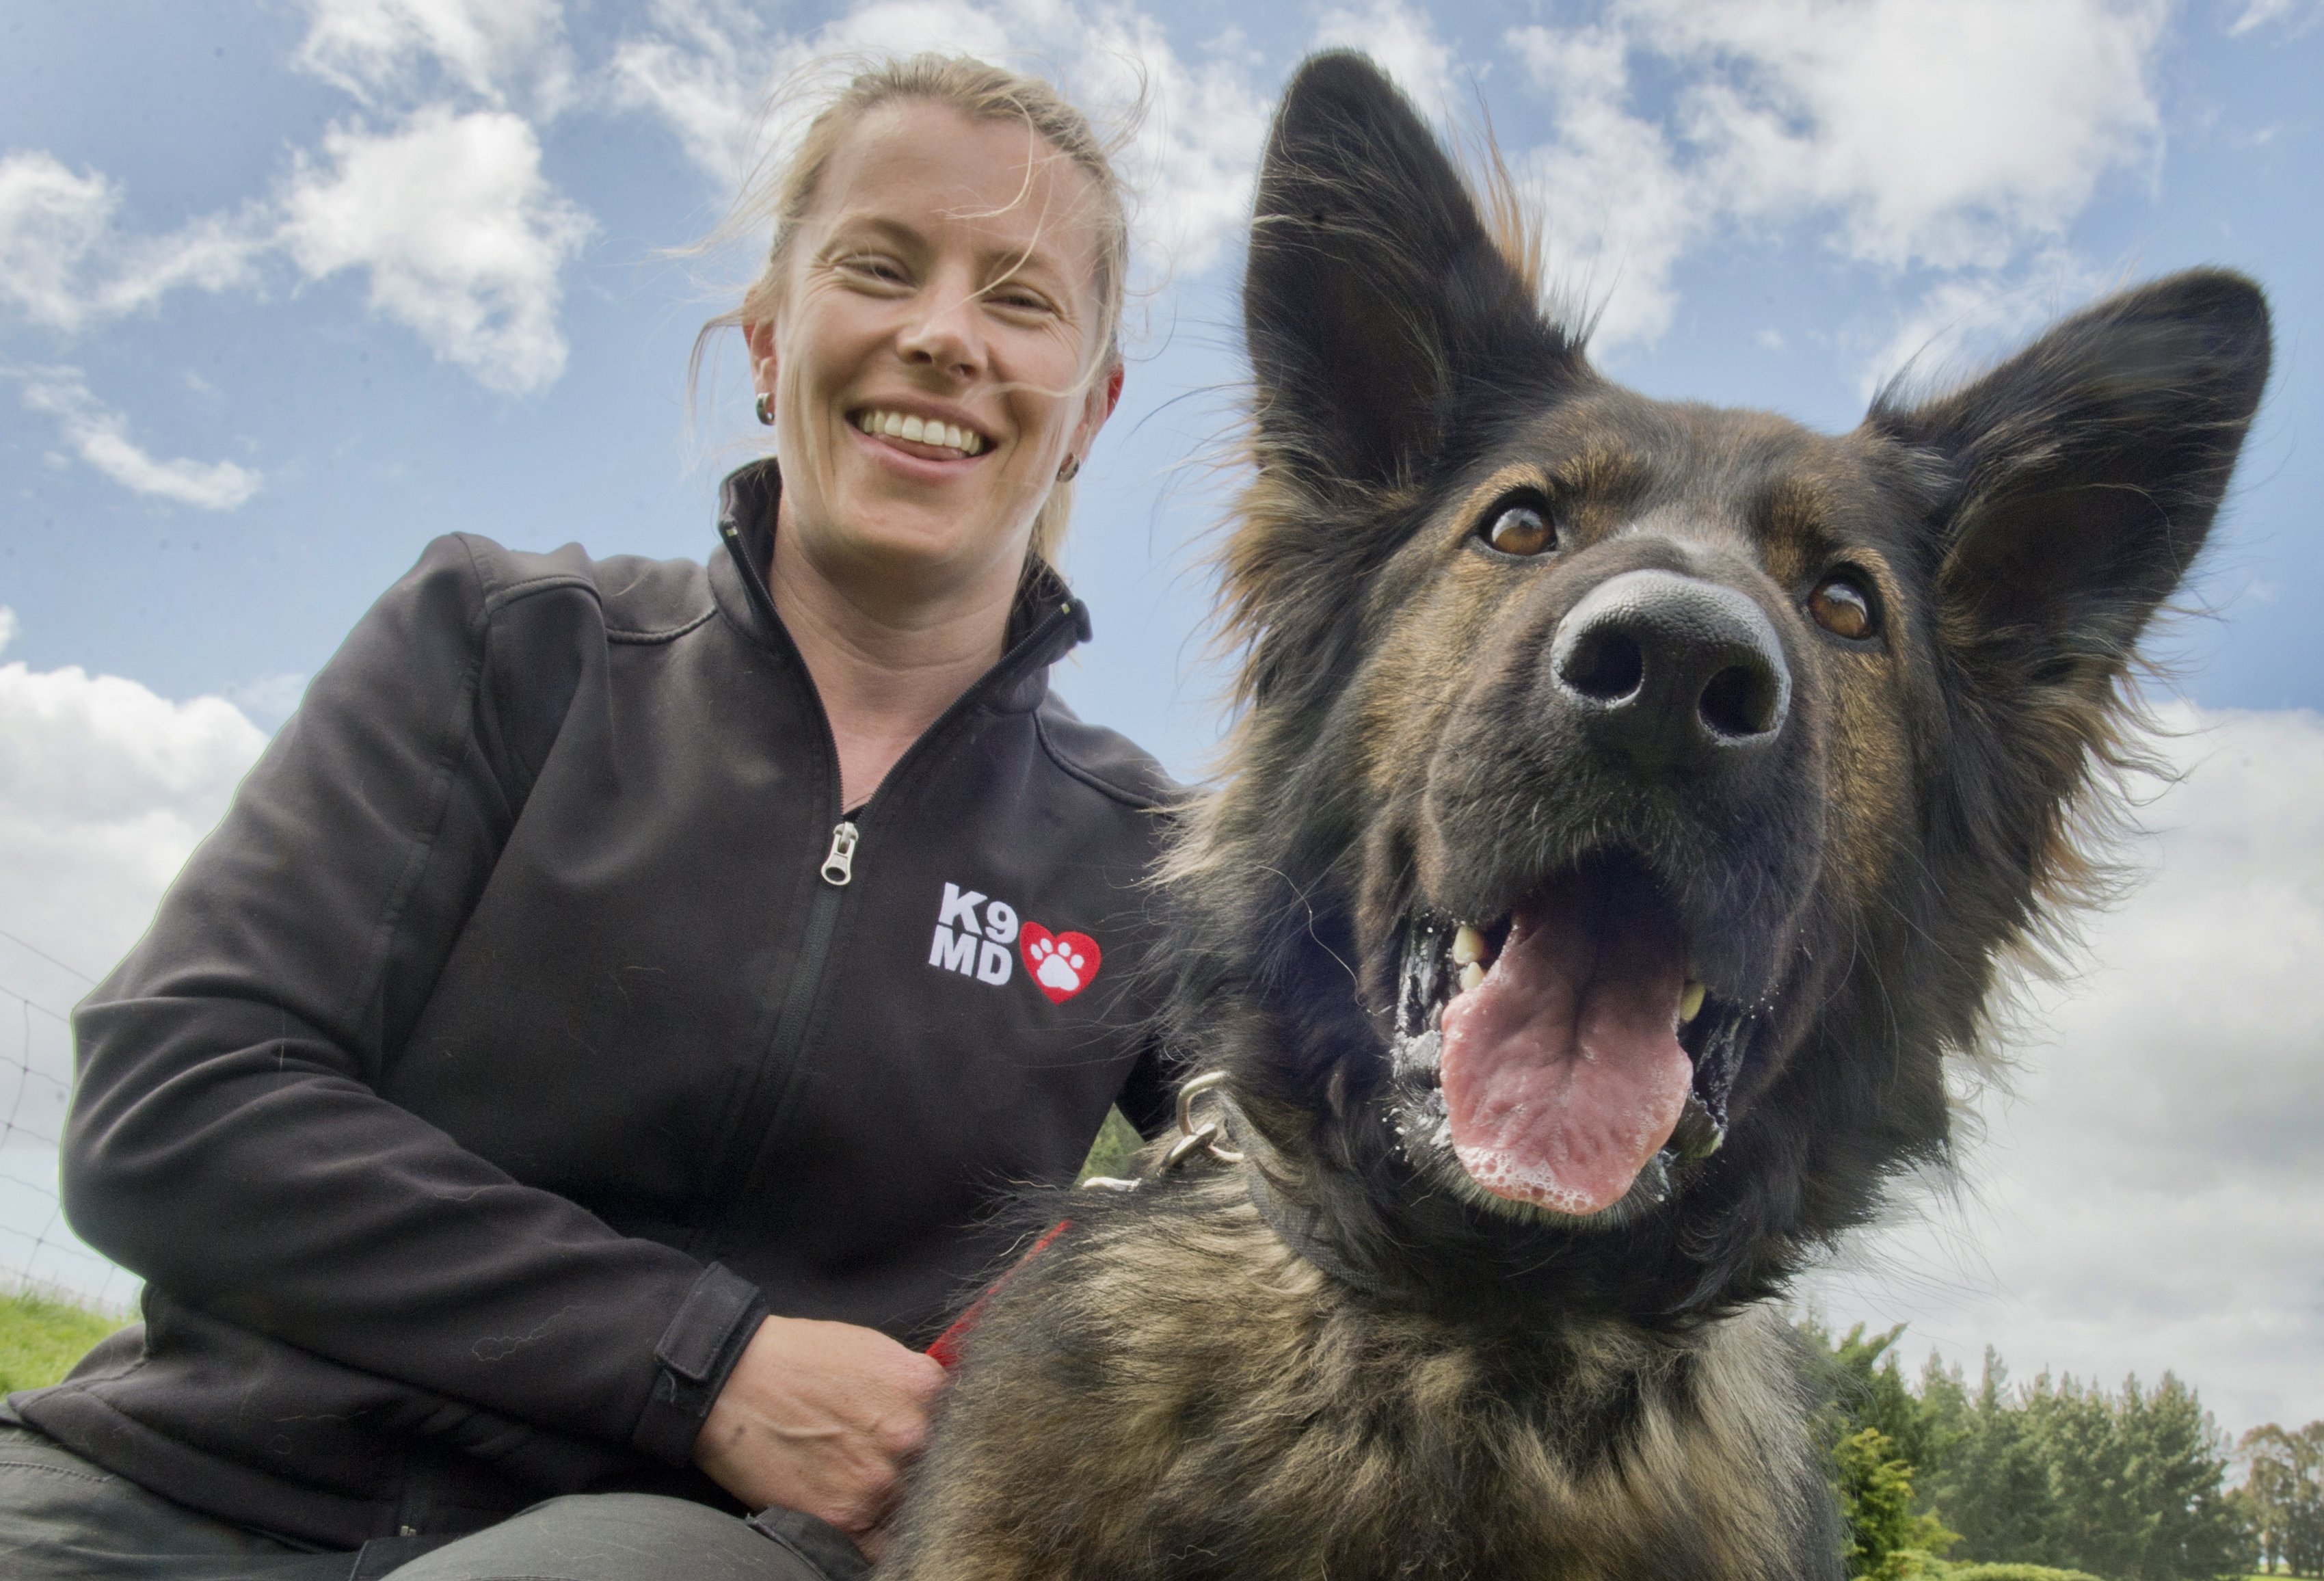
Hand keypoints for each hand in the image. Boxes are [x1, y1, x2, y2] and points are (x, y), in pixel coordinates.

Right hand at [693, 1315, 947, 1558]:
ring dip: (902, 1503)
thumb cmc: (797, 1358)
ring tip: (870, 1486)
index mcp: (923, 1388)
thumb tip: (947, 1404)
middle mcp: (911, 1436)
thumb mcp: (872, 1348)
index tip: (948, 1443)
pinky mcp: (845, 1518)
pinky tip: (867, 1522)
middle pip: (945, 1468)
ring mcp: (879, 1481)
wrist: (730, 1383)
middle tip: (899, 1464)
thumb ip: (917, 1381)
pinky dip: (881, 1541)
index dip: (956, 1435)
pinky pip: (884, 1546)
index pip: (969, 1423)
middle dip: (929, 1469)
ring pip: (916, 1506)